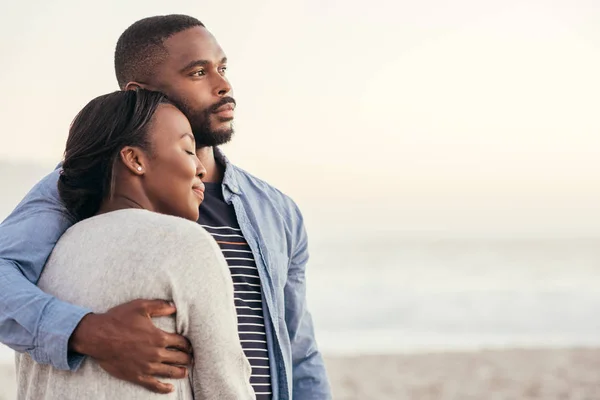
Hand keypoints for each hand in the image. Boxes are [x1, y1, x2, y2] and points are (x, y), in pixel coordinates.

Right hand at [69, 299, 192, 393]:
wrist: (97, 337)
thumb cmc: (118, 319)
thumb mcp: (140, 307)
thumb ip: (159, 306)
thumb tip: (174, 306)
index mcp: (159, 337)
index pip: (181, 342)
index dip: (188, 344)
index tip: (190, 345)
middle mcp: (156, 353)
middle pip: (179, 358)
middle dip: (187, 358)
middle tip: (191, 359)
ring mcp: (147, 366)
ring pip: (170, 372)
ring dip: (180, 372)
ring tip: (186, 372)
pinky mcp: (137, 376)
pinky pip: (154, 385)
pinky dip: (164, 387)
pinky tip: (170, 388)